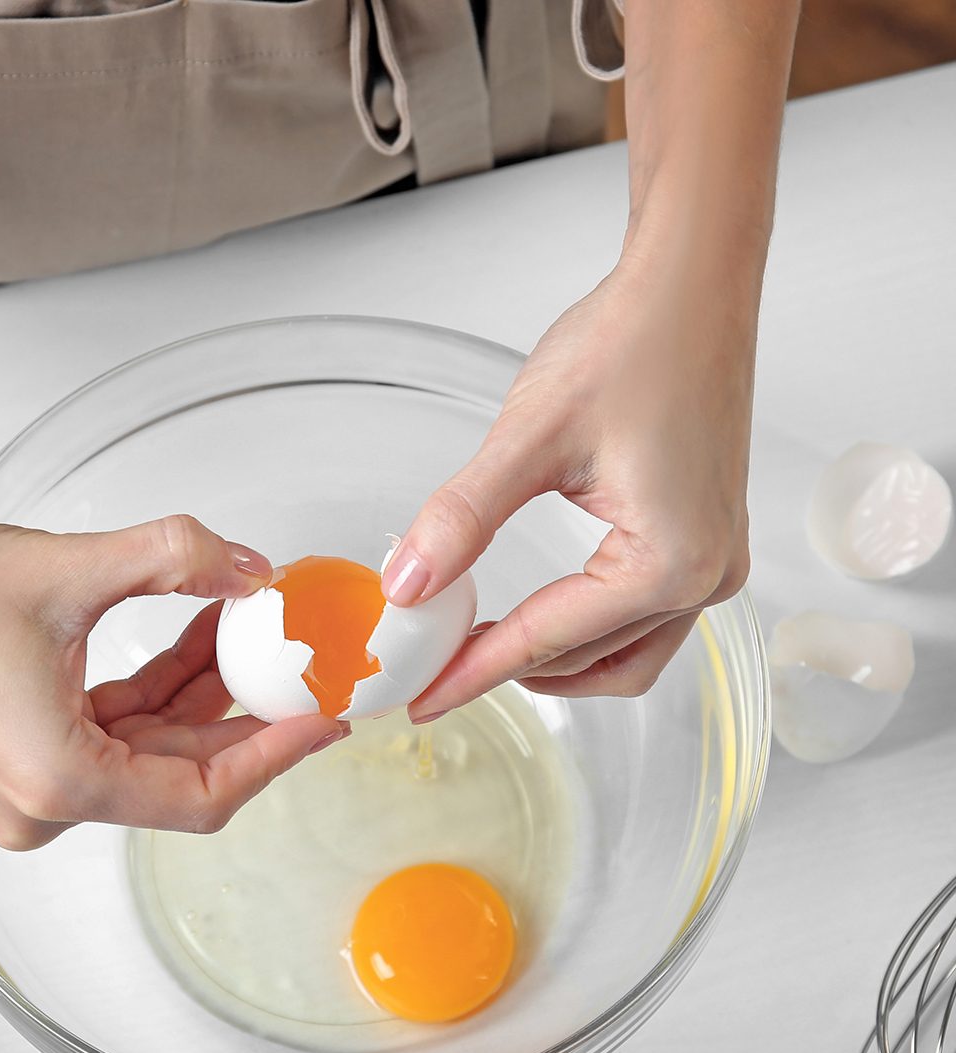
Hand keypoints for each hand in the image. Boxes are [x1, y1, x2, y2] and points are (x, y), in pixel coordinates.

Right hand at [0, 514, 343, 848]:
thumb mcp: (72, 567)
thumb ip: (178, 557)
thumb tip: (251, 567)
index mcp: (60, 783)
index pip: (202, 795)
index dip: (273, 756)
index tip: (320, 721)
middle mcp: (46, 804)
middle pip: (181, 773)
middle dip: (243, 711)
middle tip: (297, 666)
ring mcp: (33, 787)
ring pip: (151, 748)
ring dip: (200, 690)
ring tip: (242, 621)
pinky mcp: (25, 758)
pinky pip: (115, 731)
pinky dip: (158, 689)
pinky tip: (194, 632)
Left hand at [383, 254, 754, 717]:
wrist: (690, 282)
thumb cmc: (632, 342)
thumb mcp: (529, 439)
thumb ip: (462, 519)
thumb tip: (408, 585)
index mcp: (671, 563)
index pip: (549, 641)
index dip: (474, 672)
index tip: (421, 700)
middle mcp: (706, 576)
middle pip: (591, 660)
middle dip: (510, 669)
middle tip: (437, 673)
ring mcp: (714, 559)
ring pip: (626, 653)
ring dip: (555, 660)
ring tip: (483, 651)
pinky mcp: (706, 537)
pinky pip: (645, 617)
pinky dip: (587, 627)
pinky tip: (543, 612)